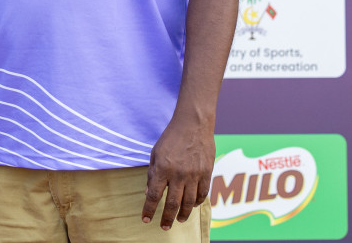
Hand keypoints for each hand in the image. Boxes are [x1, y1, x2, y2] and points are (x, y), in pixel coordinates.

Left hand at [143, 110, 214, 229]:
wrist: (193, 124)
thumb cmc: (171, 138)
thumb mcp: (155, 153)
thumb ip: (152, 173)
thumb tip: (148, 192)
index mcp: (162, 168)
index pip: (153, 195)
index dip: (148, 209)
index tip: (145, 219)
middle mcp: (178, 174)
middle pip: (172, 203)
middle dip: (167, 218)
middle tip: (164, 227)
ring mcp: (194, 175)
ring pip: (188, 202)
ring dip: (182, 214)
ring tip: (178, 220)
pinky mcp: (206, 173)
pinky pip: (202, 193)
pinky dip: (196, 202)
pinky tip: (191, 206)